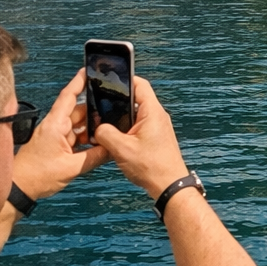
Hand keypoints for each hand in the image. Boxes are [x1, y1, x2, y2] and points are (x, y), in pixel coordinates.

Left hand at [12, 70, 111, 201]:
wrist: (18, 190)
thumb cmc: (36, 176)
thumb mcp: (71, 168)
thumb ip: (94, 157)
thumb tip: (112, 149)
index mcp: (55, 125)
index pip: (69, 96)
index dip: (79, 81)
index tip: (89, 70)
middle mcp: (55, 126)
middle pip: (79, 111)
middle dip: (95, 111)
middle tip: (113, 110)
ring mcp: (55, 135)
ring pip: (78, 125)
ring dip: (91, 129)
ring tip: (107, 132)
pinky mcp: (56, 145)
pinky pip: (75, 137)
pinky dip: (86, 139)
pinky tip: (96, 145)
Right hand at [93, 76, 190, 198]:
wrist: (169, 185)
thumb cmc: (152, 167)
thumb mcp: (122, 149)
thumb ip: (106, 134)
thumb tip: (97, 128)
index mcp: (152, 112)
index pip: (140, 85)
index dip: (125, 80)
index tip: (110, 80)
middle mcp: (157, 116)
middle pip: (137, 98)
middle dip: (119, 101)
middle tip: (102, 103)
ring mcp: (157, 127)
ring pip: (136, 114)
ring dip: (122, 117)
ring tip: (106, 122)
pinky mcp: (155, 137)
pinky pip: (139, 125)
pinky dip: (127, 128)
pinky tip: (116, 137)